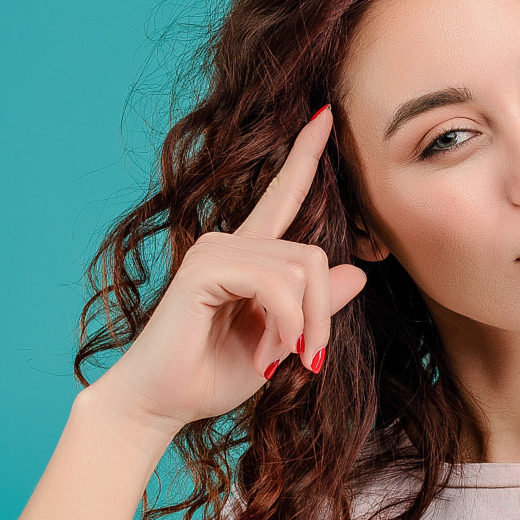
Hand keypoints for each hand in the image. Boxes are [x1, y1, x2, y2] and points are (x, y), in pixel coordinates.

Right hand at [88, 106, 369, 434]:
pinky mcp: (206, 269)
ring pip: (300, 271)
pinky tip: (266, 356)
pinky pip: (275, 285)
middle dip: (321, 315)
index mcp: (248, 256)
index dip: (305, 156)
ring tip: (276, 361)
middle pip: (313, 255)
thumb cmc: (213, 375)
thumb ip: (315, 308)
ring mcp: (216, 251)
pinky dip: (284, 326)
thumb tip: (357, 273)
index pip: (283, 195)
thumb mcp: (282, 341)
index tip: (324, 115)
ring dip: (302, 328)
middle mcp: (230, 243)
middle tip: (307, 361)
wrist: (161, 403)